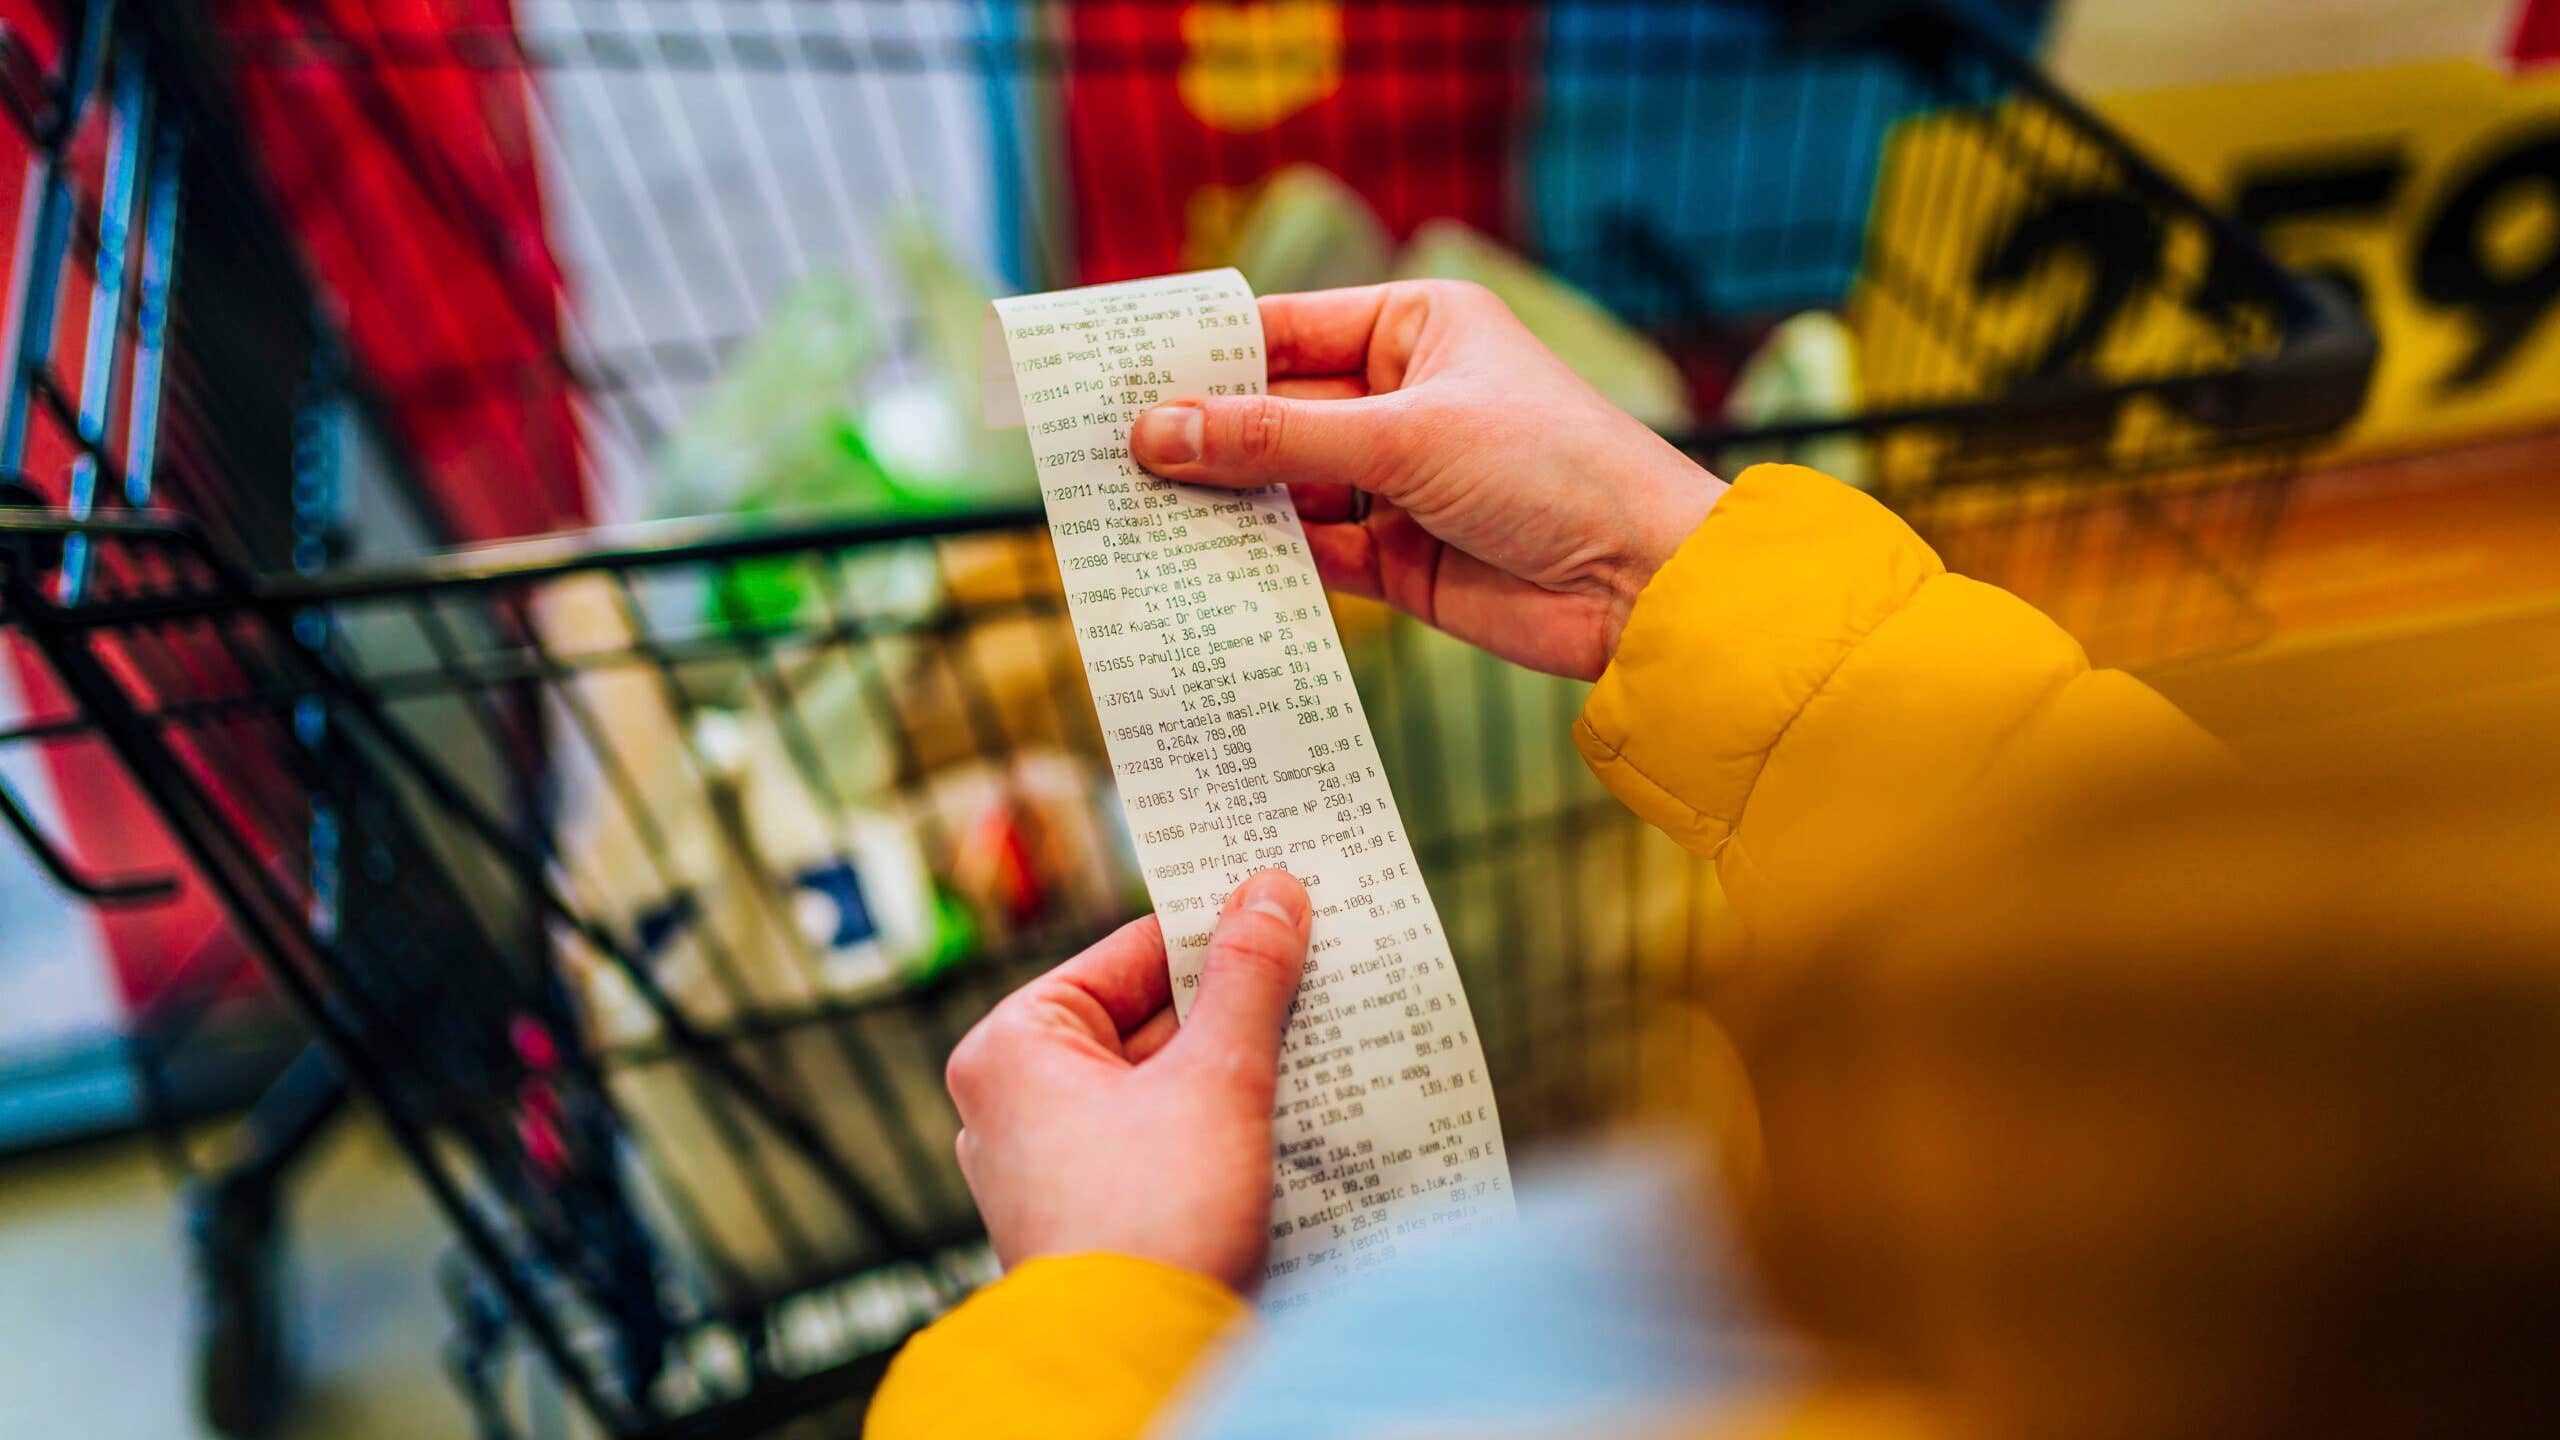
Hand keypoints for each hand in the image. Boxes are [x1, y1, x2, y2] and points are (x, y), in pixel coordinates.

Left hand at [945, 869, 1311, 1292]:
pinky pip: (1161, 1142)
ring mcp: (1047, 1166)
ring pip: (1160, 1084)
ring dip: (1236, 1070)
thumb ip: (1249, 978)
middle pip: (1147, 1019)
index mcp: (1012, 1046)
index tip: (1286, 910)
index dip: (1216, 931)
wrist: (1138, 1371)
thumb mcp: (1218, 1079)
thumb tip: (1272, 891)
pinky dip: (1219, 1128)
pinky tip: (1291, 1119)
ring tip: (1319, 1047)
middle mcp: (1012, 1102)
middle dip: (1236, 1009)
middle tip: (1319, 976)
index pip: (1131, 953)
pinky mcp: (1090, 1218)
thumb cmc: (1153, 1222)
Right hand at [1130, 280, 1726, 679]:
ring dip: (1223, 503)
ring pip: (1282, 486)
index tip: (1115, 378)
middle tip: (1103, 458)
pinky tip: (1200, 565)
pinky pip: (1309, 552)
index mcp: (1414, 329)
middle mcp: (1401, 398)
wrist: (1644, 586)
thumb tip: (1157, 433)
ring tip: (1133, 517)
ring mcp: (1397, 481)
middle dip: (1199, 437)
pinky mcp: (1398, 560)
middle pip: (1272, 412)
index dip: (1199, 356)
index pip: (1282, 331)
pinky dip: (1262, 560)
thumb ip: (1274, 440)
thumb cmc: (1552, 470)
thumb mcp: (1402, 439)